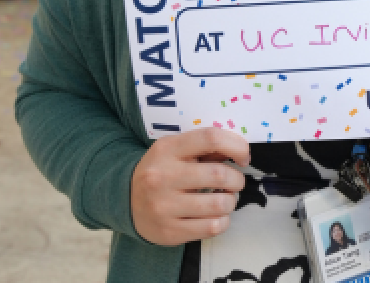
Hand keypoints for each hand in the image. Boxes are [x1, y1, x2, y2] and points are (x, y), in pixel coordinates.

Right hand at [131, 128, 249, 245]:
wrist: (125, 200)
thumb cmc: (161, 170)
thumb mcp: (176, 149)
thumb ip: (205, 148)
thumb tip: (240, 151)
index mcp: (168, 149)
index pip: (210, 138)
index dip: (236, 146)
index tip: (243, 157)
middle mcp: (163, 176)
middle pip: (218, 174)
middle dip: (237, 179)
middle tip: (235, 182)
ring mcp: (164, 206)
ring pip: (218, 204)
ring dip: (231, 202)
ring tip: (226, 199)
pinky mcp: (168, 232)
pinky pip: (211, 228)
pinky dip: (223, 221)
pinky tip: (218, 216)